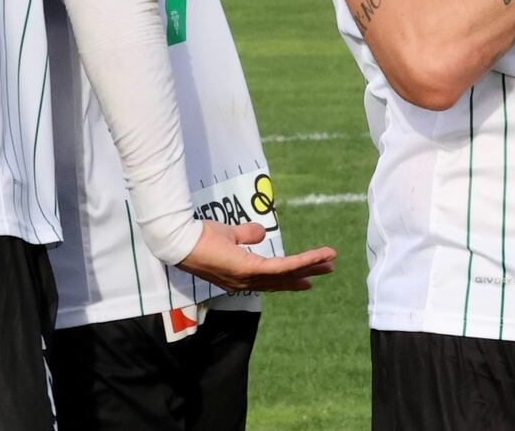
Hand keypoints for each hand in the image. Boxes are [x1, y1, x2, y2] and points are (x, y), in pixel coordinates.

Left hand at [177, 221, 337, 293]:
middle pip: (283, 279)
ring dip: (310, 266)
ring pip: (286, 273)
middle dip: (307, 273)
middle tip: (328, 269)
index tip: (308, 280)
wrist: (183, 240)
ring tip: (330, 261)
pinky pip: (281, 267)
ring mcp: (248, 277)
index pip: (272, 278)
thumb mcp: (228, 234)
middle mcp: (247, 281)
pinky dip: (300, 263)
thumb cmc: (200, 237)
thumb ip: (245, 235)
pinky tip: (314, 257)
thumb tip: (261, 233)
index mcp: (242, 275)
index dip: (291, 279)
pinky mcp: (249, 269)